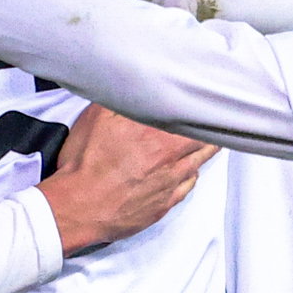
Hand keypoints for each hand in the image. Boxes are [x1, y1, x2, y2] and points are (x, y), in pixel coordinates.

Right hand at [36, 104, 212, 252]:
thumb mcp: (95, 117)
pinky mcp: (165, 203)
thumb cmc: (84, 165)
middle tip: (214, 120)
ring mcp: (170, 181)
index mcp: (157, 132)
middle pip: (204, 139)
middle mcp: (170, 156)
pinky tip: (190, 170)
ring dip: (206, 150)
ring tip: (211, 141)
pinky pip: (188, 186)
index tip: (205, 101)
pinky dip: (191, 175)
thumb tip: (133, 85)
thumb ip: (120, 98)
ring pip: (199, 162)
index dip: (201, 107)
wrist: (79, 207)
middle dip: (210, 128)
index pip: (192, 114)